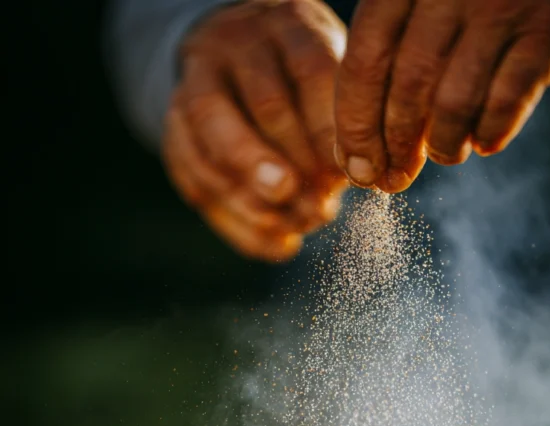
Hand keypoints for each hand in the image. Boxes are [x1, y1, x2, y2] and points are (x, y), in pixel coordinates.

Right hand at [162, 0, 347, 260]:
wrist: (232, 59)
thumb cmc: (302, 83)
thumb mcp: (328, 86)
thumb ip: (338, 130)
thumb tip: (345, 195)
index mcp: (287, 24)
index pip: (311, 72)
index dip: (328, 132)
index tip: (346, 176)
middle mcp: (236, 44)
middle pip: (267, 108)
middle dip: (301, 168)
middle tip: (320, 210)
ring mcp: (196, 83)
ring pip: (220, 144)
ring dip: (265, 201)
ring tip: (300, 227)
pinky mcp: (173, 127)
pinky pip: (197, 179)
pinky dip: (241, 225)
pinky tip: (279, 246)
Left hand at [335, 0, 549, 191]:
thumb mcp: (422, 8)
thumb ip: (387, 63)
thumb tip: (358, 162)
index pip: (365, 61)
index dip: (357, 125)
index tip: (360, 170)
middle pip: (408, 85)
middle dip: (396, 146)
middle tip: (396, 179)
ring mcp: (503, 3)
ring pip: (454, 102)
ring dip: (443, 145)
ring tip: (446, 153)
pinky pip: (506, 103)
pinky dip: (489, 134)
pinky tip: (484, 141)